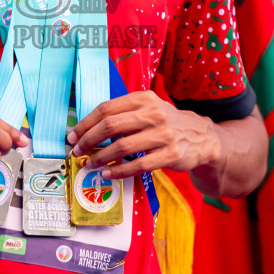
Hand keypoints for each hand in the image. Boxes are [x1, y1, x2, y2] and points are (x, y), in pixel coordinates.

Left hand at [67, 91, 217, 178]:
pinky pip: (139, 165)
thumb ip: (122, 114)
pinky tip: (108, 174)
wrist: (201, 138)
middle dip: (89, 140)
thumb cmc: (165, 124)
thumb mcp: (147, 109)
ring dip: (101, 158)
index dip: (86, 123)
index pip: (106, 109)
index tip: (73, 136)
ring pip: (122, 147)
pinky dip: (119, 172)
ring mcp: (163, 134)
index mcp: (142, 98)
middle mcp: (153, 113)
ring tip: (90, 164)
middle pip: (111, 126)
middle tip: (77, 151)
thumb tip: (86, 129)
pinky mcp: (171, 154)